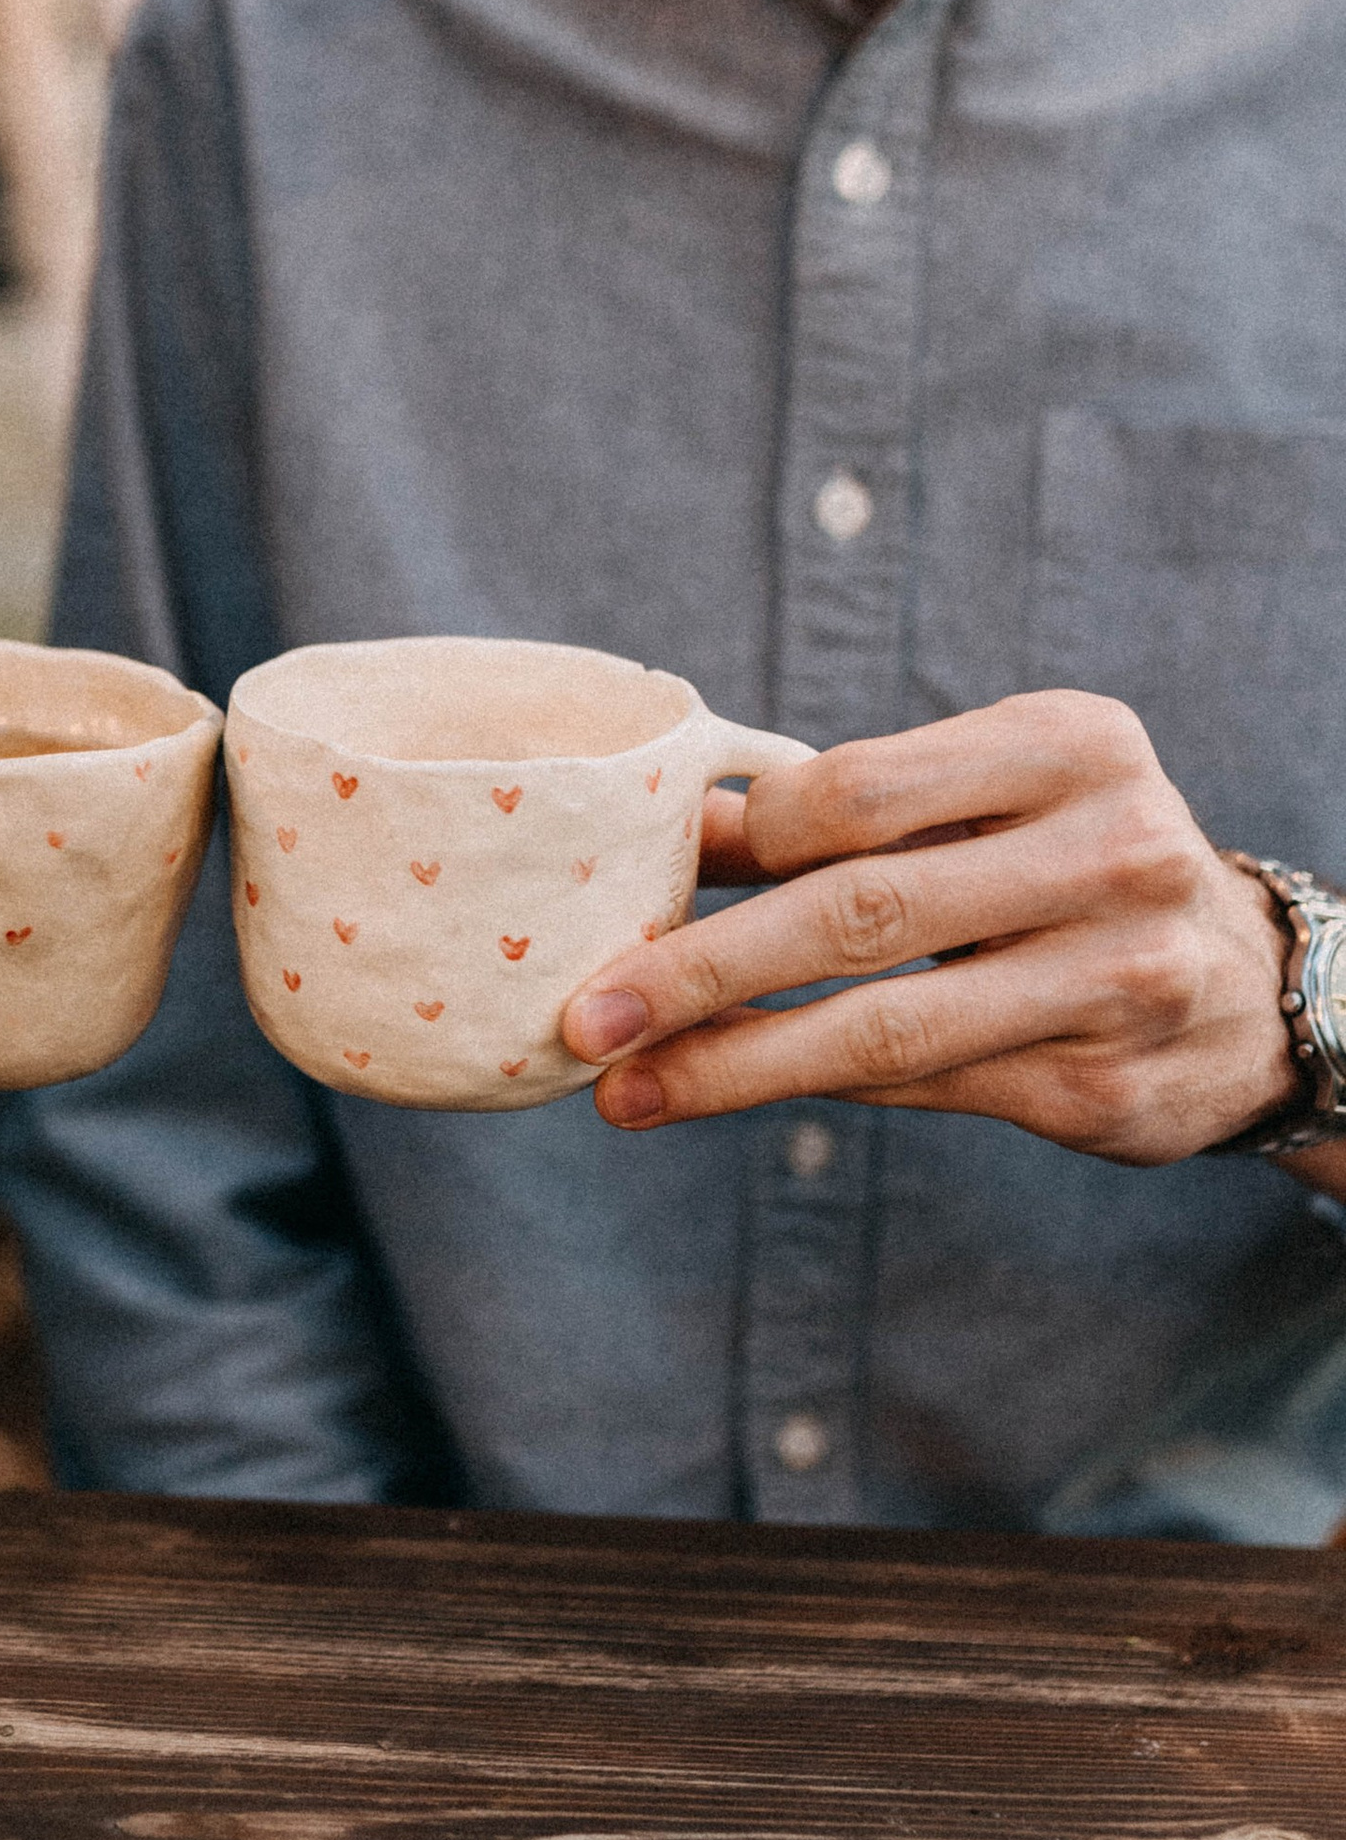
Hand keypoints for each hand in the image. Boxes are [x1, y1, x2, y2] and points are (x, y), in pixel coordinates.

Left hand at [558, 691, 1309, 1167]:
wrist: (1252, 993)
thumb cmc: (1067, 870)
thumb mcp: (988, 802)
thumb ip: (848, 813)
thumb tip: (670, 833)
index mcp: (1073, 745)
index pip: (859, 787)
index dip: (746, 839)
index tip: (654, 882)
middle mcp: (1114, 852)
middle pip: (858, 911)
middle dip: (700, 969)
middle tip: (587, 1012)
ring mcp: (1121, 978)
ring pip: (883, 1027)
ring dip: (731, 1063)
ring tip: (623, 1089)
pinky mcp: (1106, 1088)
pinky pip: (922, 1091)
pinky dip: (808, 1090)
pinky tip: (721, 1094)